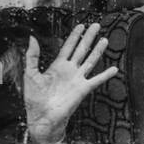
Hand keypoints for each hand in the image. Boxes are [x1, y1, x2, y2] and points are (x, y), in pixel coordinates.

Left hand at [23, 23, 117, 143]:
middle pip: (81, 50)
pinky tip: (114, 69)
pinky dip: (105, 75)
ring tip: (105, 40)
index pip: (68, 47)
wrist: (42, 117)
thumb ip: (32, 56)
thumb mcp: (30, 74)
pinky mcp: (83, 89)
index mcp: (57, 66)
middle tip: (96, 26)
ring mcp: (77, 79)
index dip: (74, 36)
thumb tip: (32, 38)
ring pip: (90, 61)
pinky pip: (96, 80)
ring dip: (97, 51)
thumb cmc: (34, 98)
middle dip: (88, 37)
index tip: (81, 26)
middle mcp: (69, 71)